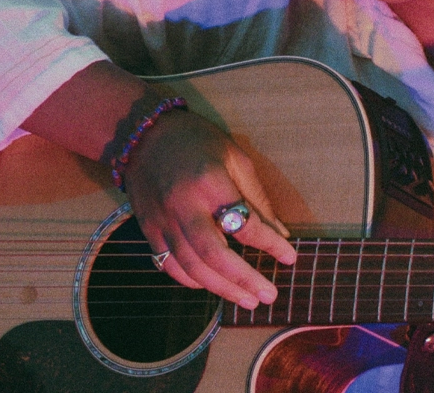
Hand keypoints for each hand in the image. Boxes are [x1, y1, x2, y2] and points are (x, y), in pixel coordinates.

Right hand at [122, 108, 296, 309]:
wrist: (142, 134)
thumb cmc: (196, 140)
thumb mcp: (234, 156)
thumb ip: (255, 197)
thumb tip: (279, 233)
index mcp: (210, 183)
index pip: (245, 224)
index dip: (270, 244)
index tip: (290, 258)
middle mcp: (185, 206)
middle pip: (215, 255)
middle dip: (244, 280)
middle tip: (268, 296)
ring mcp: (163, 221)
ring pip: (192, 268)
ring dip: (222, 288)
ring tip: (247, 300)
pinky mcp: (148, 230)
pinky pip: (169, 265)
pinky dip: (191, 281)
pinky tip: (211, 285)